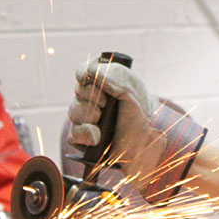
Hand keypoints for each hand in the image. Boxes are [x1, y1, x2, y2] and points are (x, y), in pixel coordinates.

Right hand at [68, 58, 165, 183]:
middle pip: (78, 91)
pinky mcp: (84, 140)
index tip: (86, 77)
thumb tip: (91, 70)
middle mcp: (96, 101)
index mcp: (108, 86)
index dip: (84, 73)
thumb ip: (114, 76)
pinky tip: (97, 137)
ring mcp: (88, 120)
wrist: (145, 148)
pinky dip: (84, 134)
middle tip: (105, 103)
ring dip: (87, 115)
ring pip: (73, 112)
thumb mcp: (133, 91)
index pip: (86, 72)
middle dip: (90, 96)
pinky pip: (73, 134)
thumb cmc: (142, 117)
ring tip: (101, 120)